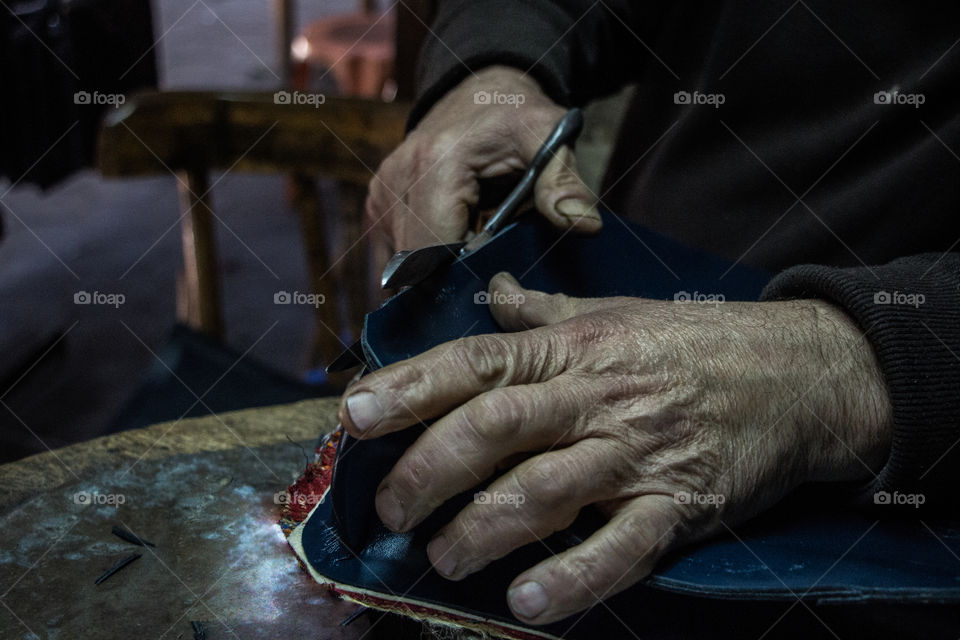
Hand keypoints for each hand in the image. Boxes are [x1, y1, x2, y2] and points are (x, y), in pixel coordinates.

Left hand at [338, 273, 891, 624]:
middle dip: (428, 470)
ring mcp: (637, 454)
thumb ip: (544, 311)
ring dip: (481, 530)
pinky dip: (571, 577)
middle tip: (390, 508)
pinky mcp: (678, 504)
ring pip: (543, 491)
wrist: (797, 373)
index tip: (355, 412)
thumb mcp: (614, 312)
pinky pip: (619, 547)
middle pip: (495, 429)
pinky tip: (527, 600)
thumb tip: (490, 293)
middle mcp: (596, 399)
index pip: (477, 363)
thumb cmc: (693, 342)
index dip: (409, 386)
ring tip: (443, 558)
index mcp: (573, 349)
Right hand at [365, 67, 600, 269]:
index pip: (435, 254)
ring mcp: (381, 193)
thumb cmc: (514, 116)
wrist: (479, 90)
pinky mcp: (377, 202)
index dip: (463, 280)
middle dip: (449, 284)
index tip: (494, 289)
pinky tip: (449, 256)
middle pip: (413, 267)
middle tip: (486, 288)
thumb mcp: (549, 137)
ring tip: (470, 266)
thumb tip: (584, 225)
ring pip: (400, 267)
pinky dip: (420, 265)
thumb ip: (564, 183)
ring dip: (433, 276)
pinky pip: (392, 254)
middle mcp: (398, 180)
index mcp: (437, 167)